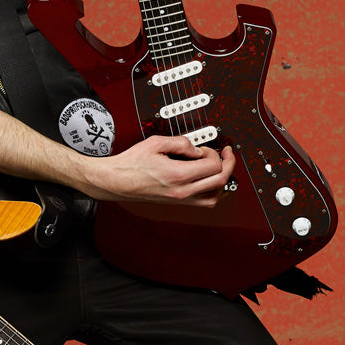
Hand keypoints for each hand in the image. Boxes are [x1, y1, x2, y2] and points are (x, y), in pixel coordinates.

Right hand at [80, 136, 234, 207]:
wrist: (117, 181)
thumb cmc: (131, 163)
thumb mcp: (156, 142)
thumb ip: (181, 142)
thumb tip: (197, 148)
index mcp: (178, 174)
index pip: (213, 165)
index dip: (215, 153)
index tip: (206, 148)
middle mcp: (182, 190)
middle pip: (220, 180)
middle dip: (228, 164)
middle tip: (226, 154)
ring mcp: (181, 199)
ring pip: (216, 196)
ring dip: (223, 181)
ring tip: (220, 168)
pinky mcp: (178, 202)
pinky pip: (205, 202)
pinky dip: (213, 192)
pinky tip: (210, 181)